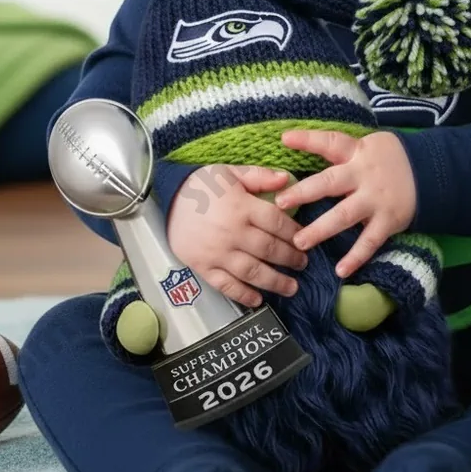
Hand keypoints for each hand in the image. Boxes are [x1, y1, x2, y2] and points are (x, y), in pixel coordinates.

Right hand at [166, 165, 307, 307]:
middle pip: (269, 249)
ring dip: (275, 282)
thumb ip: (259, 176)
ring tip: (292, 288)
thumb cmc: (202, 184)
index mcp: (241, 207)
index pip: (277, 223)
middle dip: (290, 258)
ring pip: (252, 271)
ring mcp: (217, 252)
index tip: (305, 239)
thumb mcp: (231, 171)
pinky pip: (226, 285)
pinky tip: (258, 300)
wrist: (165, 197)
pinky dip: (243, 295)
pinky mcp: (203, 266)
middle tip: (303, 264)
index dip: (294, 233)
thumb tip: (287, 179)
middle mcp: (232, 232)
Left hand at [274, 130, 416, 277]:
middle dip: (304, 193)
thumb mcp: (367, 146)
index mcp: (357, 153)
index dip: (308, 140)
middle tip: (279, 203)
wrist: (431, 171)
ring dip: (321, 230)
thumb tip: (301, 147)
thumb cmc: (388, 159)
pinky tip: (340, 270)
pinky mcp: (388, 221)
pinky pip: (369, 241)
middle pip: (330, 183)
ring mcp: (376, 200)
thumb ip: (341, 151)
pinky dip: (356, 257)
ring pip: (344, 215)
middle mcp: (363, 175)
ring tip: (299, 242)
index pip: (331, 142)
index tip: (285, 138)